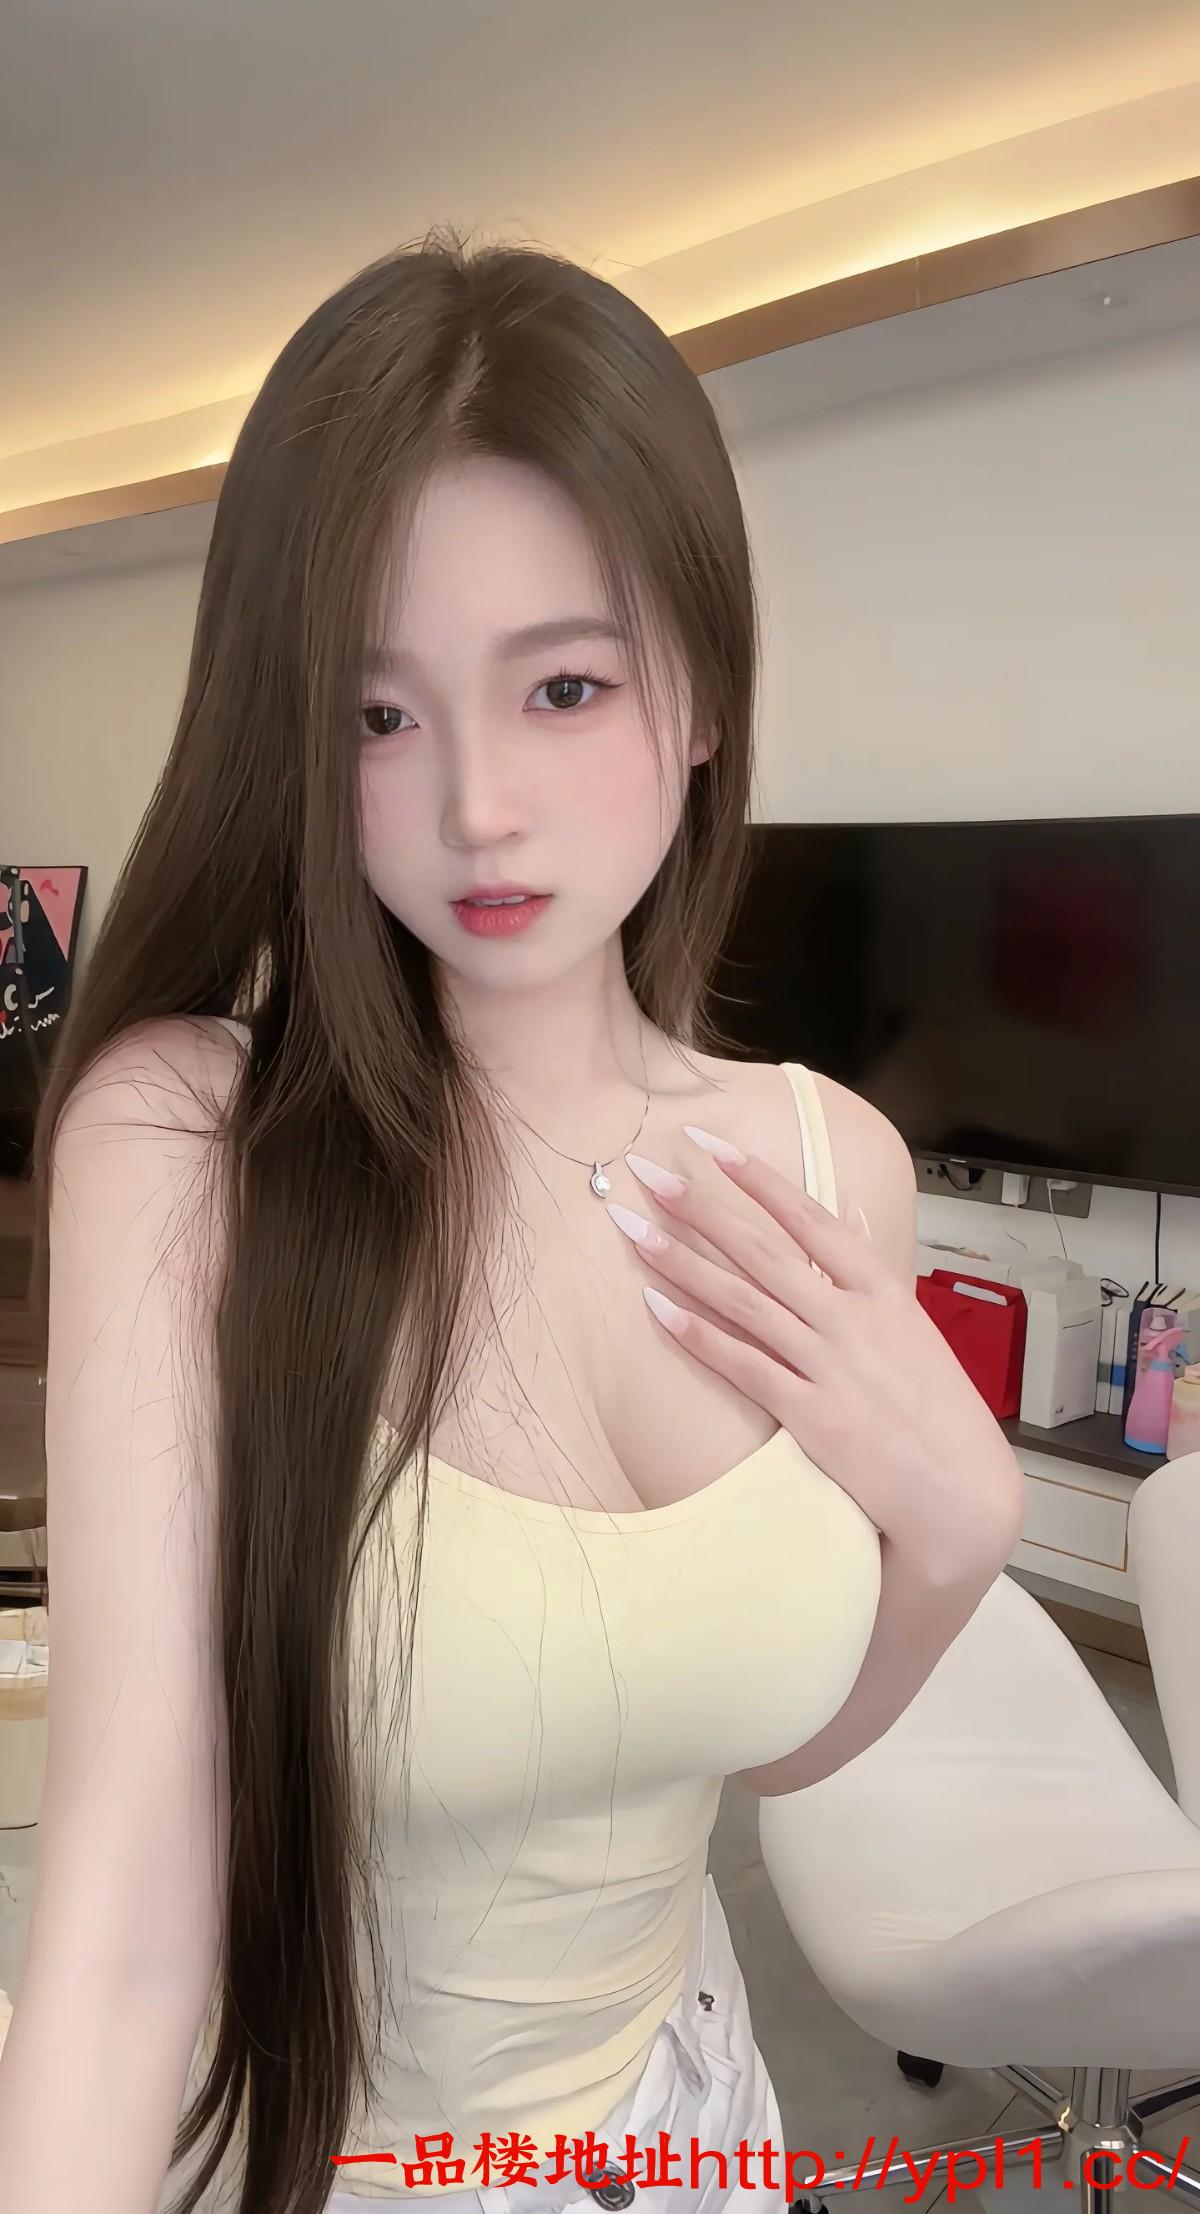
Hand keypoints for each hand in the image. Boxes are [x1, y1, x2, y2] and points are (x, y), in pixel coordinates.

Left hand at [609, 1130, 1023, 1578]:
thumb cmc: (940, 1415)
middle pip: (762, 1250)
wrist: (964, 1495)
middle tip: (649, 1173)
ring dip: (682, 1261)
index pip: (811, 1218)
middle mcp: (854, 1320)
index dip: (757, 1179)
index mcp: (884, 1292)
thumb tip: (848, 1224)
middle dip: (700, 1207)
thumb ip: (874, 1281)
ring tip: (634, 1230)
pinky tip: (658, 1307)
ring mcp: (831, 1366)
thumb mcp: (915, 1332)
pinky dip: (698, 1335)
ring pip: (742, 1299)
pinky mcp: (812, 1416)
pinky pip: (744, 1365)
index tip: (711, 1145)